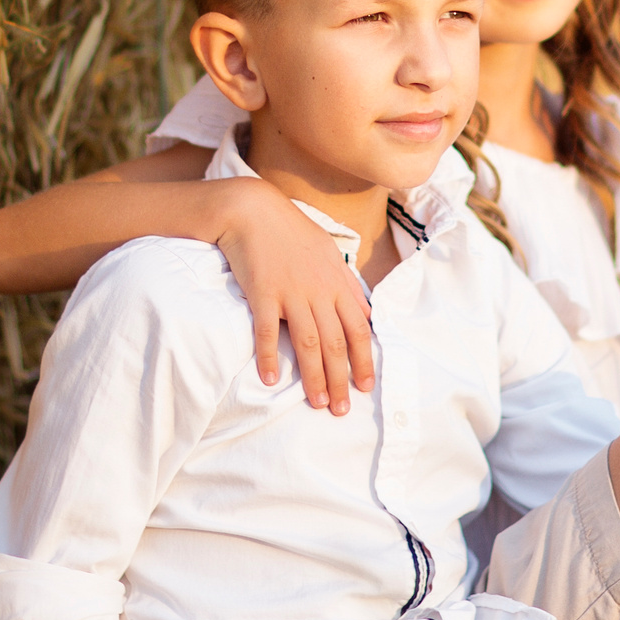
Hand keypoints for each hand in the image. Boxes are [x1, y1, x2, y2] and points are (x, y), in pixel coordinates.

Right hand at [214, 181, 375, 413]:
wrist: (253, 210)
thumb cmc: (292, 232)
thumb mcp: (329, 252)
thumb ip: (348, 284)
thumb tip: (366, 311)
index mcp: (337, 283)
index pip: (358, 329)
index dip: (362, 360)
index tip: (364, 385)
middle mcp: (318, 291)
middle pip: (335, 342)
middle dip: (341, 378)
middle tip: (342, 409)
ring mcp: (290, 293)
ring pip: (308, 342)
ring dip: (314, 376)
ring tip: (318, 402)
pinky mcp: (262, 294)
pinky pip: (266, 331)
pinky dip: (268, 356)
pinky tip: (271, 379)